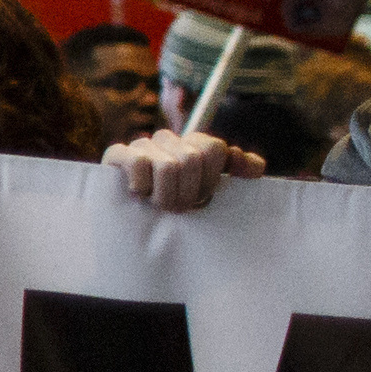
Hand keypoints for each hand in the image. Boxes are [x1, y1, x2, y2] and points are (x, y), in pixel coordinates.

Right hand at [107, 128, 262, 214]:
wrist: (137, 231)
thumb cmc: (180, 208)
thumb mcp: (215, 191)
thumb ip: (240, 171)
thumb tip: (254, 166)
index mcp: (193, 144)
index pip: (213, 147)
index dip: (211, 178)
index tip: (204, 198)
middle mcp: (169, 140)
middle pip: (192, 158)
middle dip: (188, 192)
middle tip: (180, 208)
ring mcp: (142, 146)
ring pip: (167, 166)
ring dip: (165, 195)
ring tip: (159, 206)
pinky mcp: (117, 155)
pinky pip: (137, 161)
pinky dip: (141, 185)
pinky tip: (138, 195)